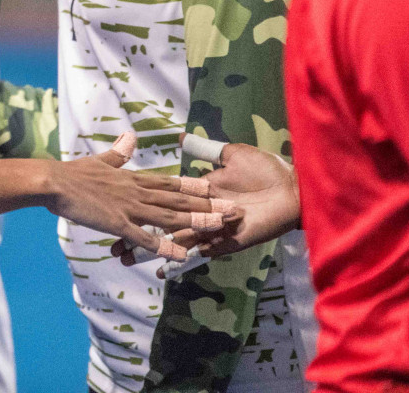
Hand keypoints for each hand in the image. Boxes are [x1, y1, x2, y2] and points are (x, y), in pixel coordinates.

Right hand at [46, 133, 240, 252]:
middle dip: (206, 205)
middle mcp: (136, 193)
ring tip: (219, 225)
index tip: (213, 187)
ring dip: (195, 222)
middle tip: (231, 208)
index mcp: (132, 179)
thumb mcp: (100, 160)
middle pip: (177, 200)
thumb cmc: (74, 172)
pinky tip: (181, 254)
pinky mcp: (118, 224)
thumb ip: (118, 152)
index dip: (192, 187)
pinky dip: (164, 246)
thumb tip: (129, 136)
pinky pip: (145, 238)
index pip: (168, 183)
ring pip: (168, 217)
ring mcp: (129, 208)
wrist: (54, 182)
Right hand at [111, 135, 299, 276]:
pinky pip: (201, 254)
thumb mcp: (231, 154)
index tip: (118, 209)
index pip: (164, 201)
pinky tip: (162, 269)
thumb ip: (206, 150)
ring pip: (174, 241)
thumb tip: (181, 140)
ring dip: (150, 251)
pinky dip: (181, 262)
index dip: (143, 207)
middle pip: (162, 226)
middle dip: (138, 237)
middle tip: (114, 246)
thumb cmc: (266, 169)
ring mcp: (213, 230)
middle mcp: (201, 213)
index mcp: (199, 192)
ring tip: (126, 259)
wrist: (295, 188)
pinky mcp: (227, 242)